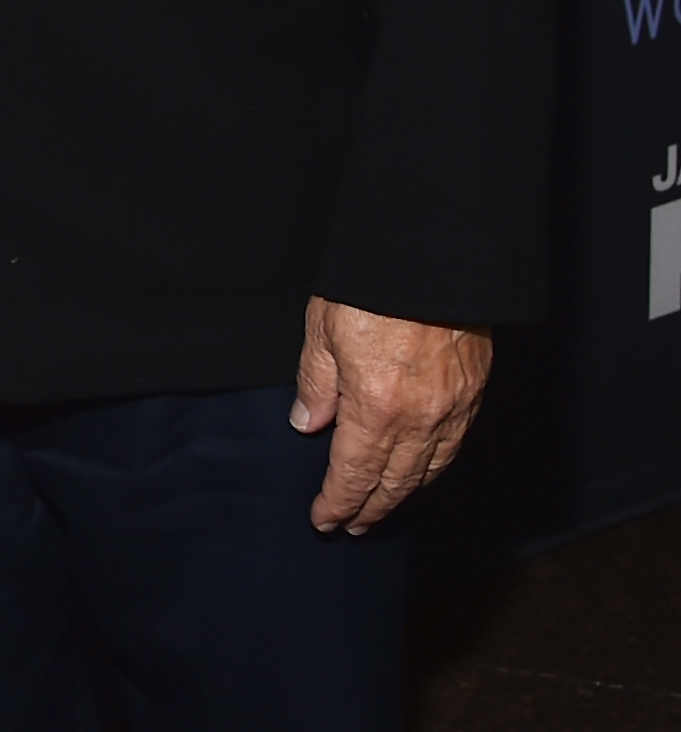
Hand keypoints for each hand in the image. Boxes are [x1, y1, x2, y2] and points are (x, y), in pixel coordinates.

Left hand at [292, 295, 491, 532]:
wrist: (432, 256)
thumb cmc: (371, 287)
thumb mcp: (322, 329)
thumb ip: (316, 383)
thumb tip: (308, 424)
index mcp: (374, 407)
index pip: (353, 474)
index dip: (338, 502)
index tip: (324, 520)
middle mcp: (418, 419)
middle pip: (394, 483)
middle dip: (370, 509)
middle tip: (351, 526)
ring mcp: (453, 409)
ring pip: (428, 471)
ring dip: (403, 494)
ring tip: (382, 506)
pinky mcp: (474, 393)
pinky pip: (453, 446)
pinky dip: (433, 467)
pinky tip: (421, 470)